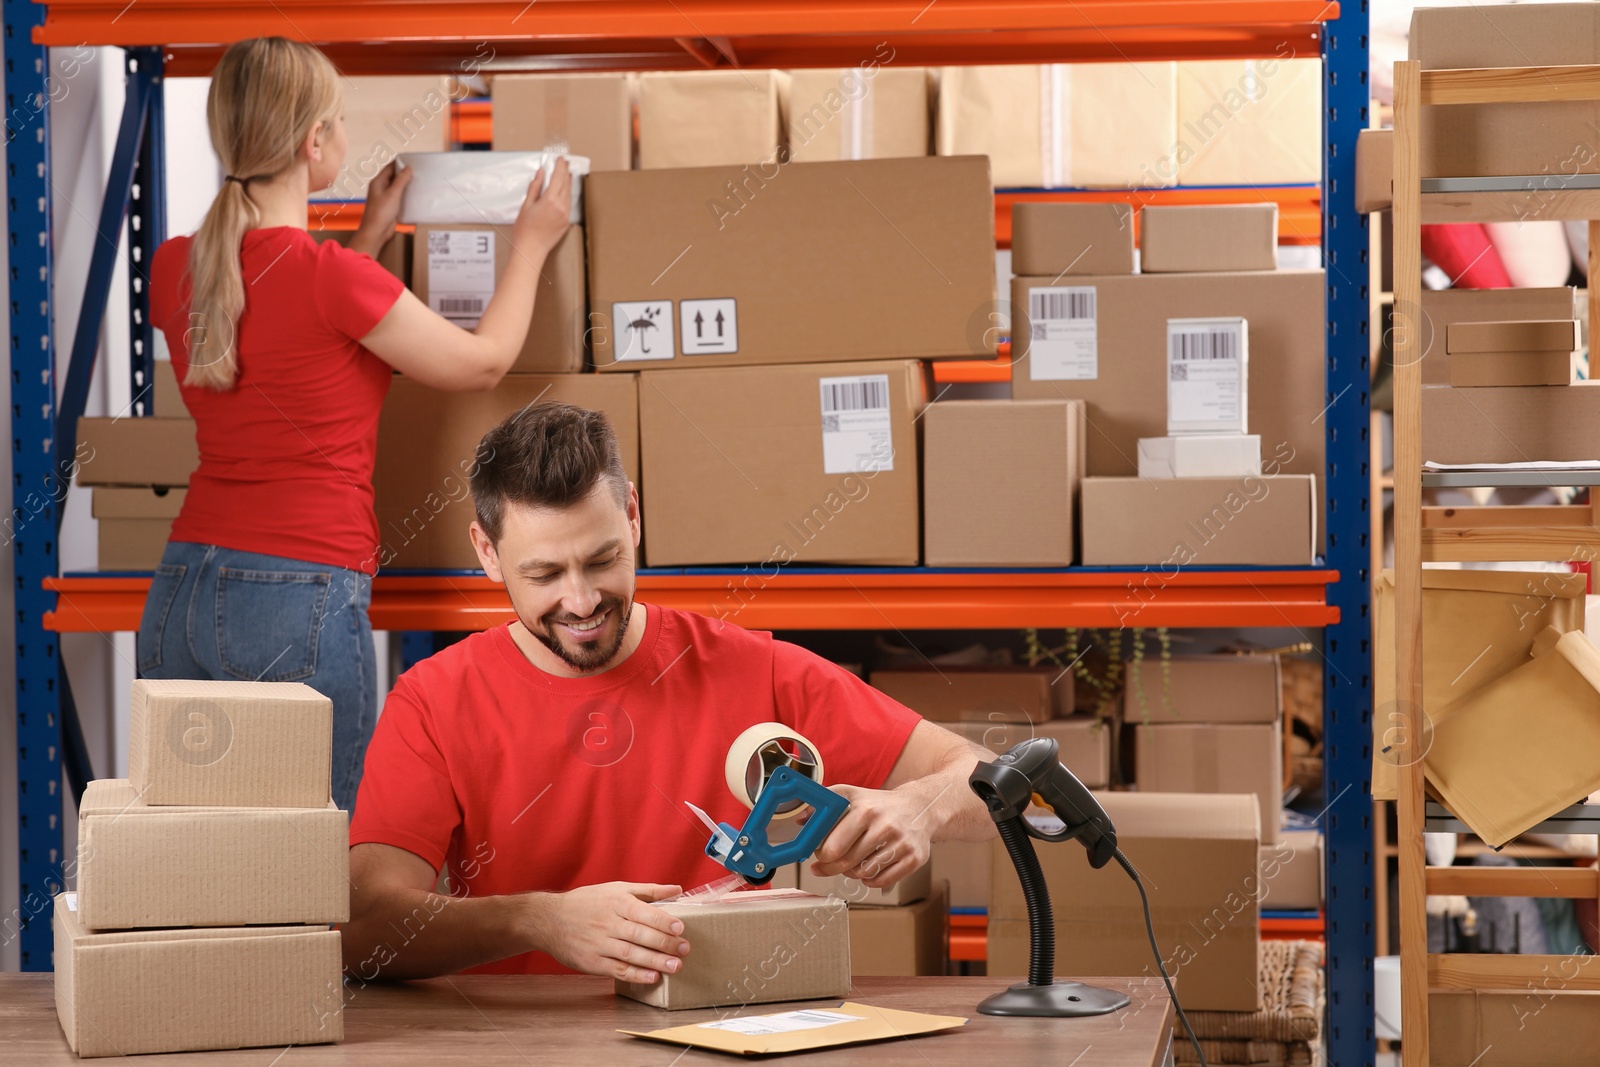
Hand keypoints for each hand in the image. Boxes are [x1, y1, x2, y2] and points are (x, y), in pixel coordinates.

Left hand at [354, 159, 411, 249]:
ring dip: (406, 184)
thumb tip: (408, 168)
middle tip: (418, 170)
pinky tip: (415, 194)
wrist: (376, 232)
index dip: (400, 163)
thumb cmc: (381, 213)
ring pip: (397, 187)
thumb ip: (401, 180)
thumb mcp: (393, 194)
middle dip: (404, 173)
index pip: (390, 168)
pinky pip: (399, 196)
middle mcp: (381, 188)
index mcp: (378, 182)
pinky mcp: (390, 206)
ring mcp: (385, 197)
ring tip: (419, 180)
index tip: (411, 160)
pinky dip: (406, 194)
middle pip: (393, 176)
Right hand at [512, 157, 572, 254]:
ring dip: (568, 182)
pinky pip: (569, 204)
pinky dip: (567, 195)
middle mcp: (561, 207)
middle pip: (566, 184)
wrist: (531, 250)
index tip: (560, 159)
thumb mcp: (526, 205)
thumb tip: (541, 174)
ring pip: (569, 194)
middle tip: (566, 162)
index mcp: (550, 200)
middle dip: (566, 172)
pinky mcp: (566, 223)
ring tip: (567, 174)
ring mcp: (565, 215)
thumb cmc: (525, 230)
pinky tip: (565, 191)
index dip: (560, 166)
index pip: (558, 178)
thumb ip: (535, 187)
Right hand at [538, 882, 689, 983]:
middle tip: (685, 949)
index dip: (662, 921)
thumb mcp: (616, 889)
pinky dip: (635, 975)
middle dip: (664, 943)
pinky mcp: (592, 962)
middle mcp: (608, 923)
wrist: (549, 920)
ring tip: (675, 966)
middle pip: (640, 935)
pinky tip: (652, 977)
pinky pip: (617, 970)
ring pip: (630, 954)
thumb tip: (678, 889)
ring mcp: (599, 944)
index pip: (643, 912)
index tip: (681, 928)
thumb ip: (648, 890)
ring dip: (655, 961)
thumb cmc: (588, 902)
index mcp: (616, 903)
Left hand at [809, 784, 931, 888]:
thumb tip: (801, 820)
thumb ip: (826, 803)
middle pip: (847, 863)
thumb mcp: (852, 795)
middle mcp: (885, 826)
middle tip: (827, 866)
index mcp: (866, 810)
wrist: (920, 807)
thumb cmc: (880, 804)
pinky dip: (871, 880)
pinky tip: (869, 868)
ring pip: (864, 873)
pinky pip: (882, 881)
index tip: (819, 855)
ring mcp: (901, 844)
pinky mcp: (915, 858)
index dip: (822, 855)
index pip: (834, 846)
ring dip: (853, 873)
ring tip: (852, 862)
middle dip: (832, 868)